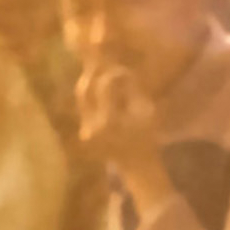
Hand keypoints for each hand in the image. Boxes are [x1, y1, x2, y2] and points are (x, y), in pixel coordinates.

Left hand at [77, 66, 170, 206]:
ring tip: (98, 71)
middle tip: (102, 61)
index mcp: (110, 119)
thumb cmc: (148, 141)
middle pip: (85, 88)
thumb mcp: (147, 115)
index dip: (113, 73)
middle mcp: (92, 123)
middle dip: (94, 73)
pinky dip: (90, 94)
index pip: (105, 85)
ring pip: (81, 96)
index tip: (123, 69)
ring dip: (89, 82)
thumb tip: (121, 71)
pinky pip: (83, 106)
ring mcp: (85, 128)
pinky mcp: (83, 130)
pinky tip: (98, 88)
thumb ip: (134, 91)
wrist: (137, 168)